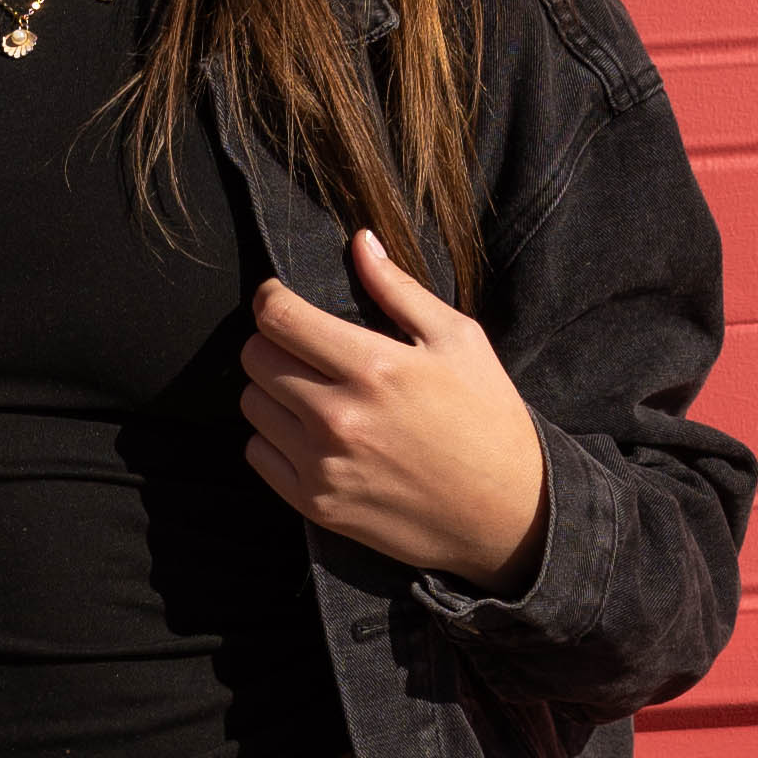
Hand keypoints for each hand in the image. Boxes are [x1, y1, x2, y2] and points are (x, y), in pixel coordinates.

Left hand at [243, 231, 549, 588]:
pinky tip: (310, 433)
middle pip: (254, 357)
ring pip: (250, 403)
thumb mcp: (459, 341)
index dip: (271, 298)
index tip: (280, 298)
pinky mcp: (316, 505)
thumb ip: (399, 290)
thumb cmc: (488, 419)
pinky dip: (273, 437)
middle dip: (272, 341)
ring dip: (270, 389)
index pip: (277, 316)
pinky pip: (257, 453)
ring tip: (312, 390)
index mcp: (375, 367)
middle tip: (304, 347)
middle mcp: (339, 416)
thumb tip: (359, 241)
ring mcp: (323, 465)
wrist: (507, 515)